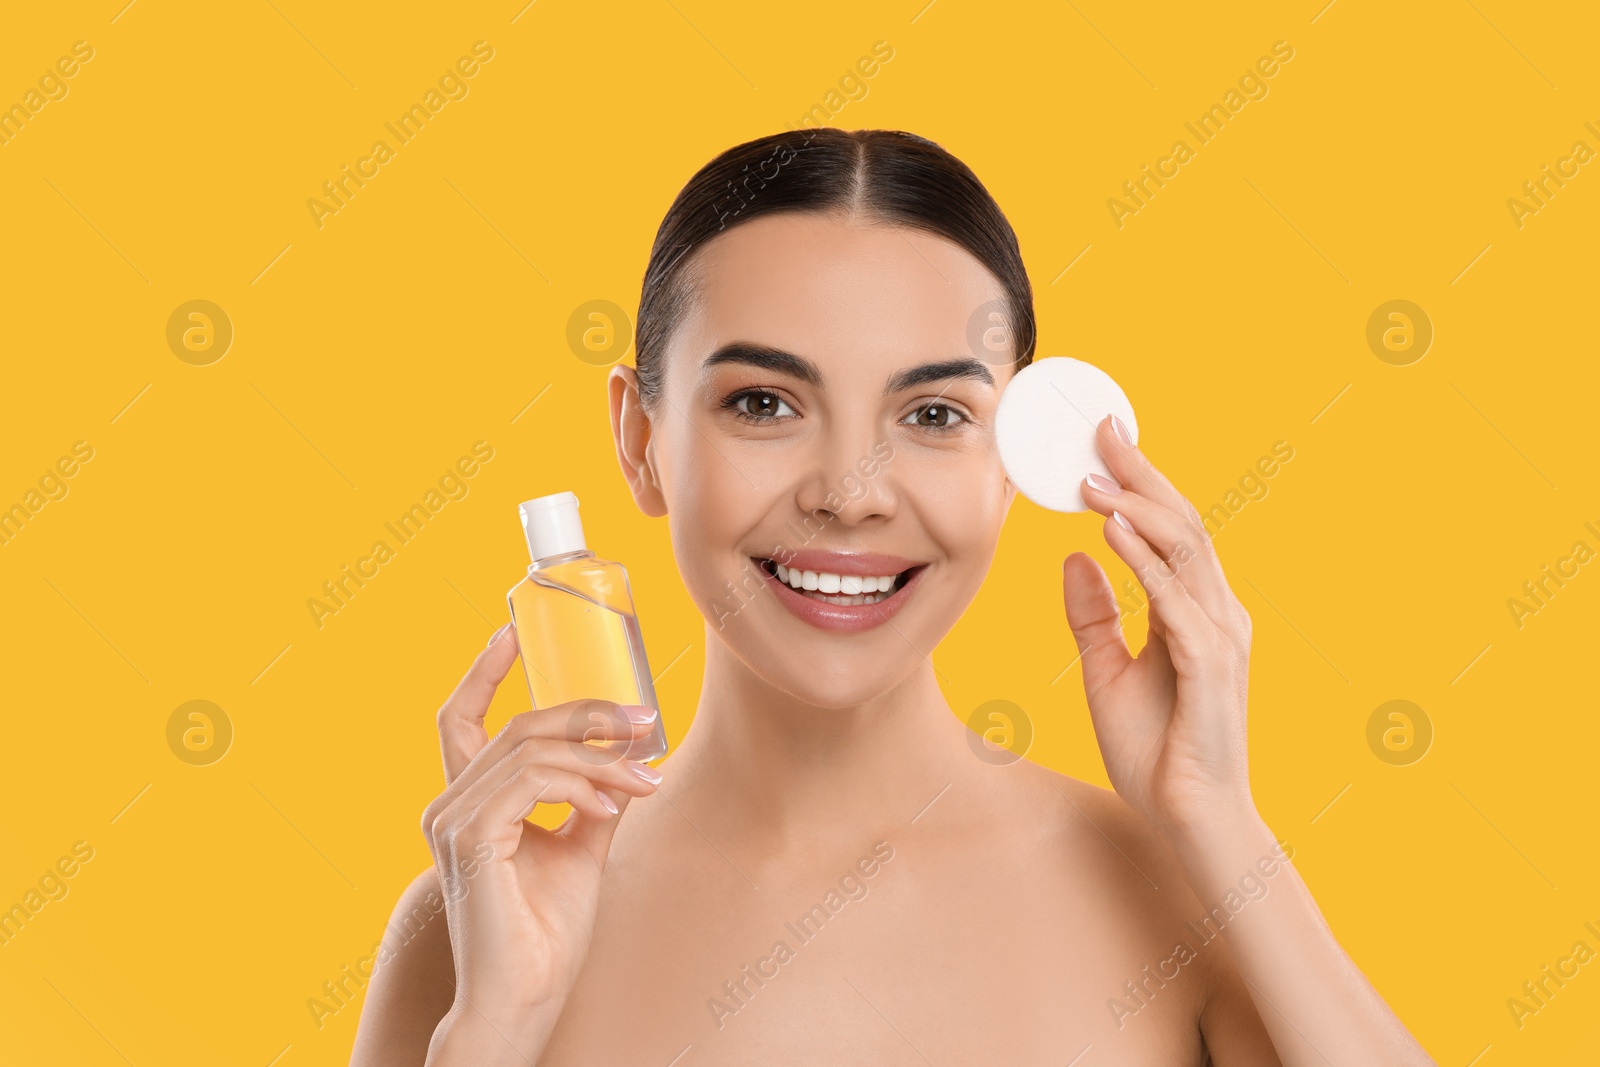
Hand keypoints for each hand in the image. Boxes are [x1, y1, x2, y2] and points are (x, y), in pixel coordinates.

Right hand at [422, 622, 663, 1033]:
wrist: (525, 998)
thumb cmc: (545, 935)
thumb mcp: (581, 848)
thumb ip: (595, 797)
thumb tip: (630, 755)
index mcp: (468, 804)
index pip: (460, 721)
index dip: (482, 672)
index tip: (511, 629)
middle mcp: (449, 805)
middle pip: (520, 727)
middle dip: (588, 716)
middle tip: (644, 724)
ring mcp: (453, 821)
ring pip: (532, 750)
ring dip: (599, 757)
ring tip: (641, 779)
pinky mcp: (470, 838)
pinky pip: (532, 780)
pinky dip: (580, 783)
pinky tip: (611, 804)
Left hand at [1062, 415, 1255, 835]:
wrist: (1188, 818)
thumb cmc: (1155, 751)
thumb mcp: (1106, 670)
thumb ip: (1093, 615)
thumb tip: (1073, 558)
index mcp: (1197, 611)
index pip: (1171, 530)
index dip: (1141, 482)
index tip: (1105, 441)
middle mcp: (1217, 613)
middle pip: (1183, 524)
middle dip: (1142, 474)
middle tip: (1102, 430)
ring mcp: (1219, 638)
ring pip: (1183, 551)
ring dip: (1136, 507)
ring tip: (1093, 477)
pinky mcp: (1209, 666)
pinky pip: (1174, 600)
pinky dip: (1143, 560)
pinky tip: (1111, 530)